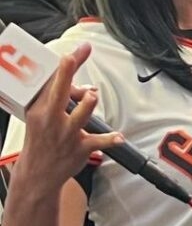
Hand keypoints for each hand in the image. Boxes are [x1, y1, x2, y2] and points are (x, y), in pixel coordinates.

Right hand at [19, 45, 123, 192]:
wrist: (38, 173)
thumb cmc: (42, 140)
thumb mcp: (41, 118)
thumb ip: (61, 101)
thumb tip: (85, 87)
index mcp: (40, 110)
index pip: (51, 84)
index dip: (64, 67)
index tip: (71, 52)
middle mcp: (52, 120)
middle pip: (59, 93)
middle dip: (65, 75)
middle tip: (70, 58)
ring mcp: (67, 135)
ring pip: (80, 115)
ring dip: (87, 104)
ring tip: (91, 96)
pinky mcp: (81, 148)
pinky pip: (99, 142)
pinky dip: (111, 140)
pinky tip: (119, 137)